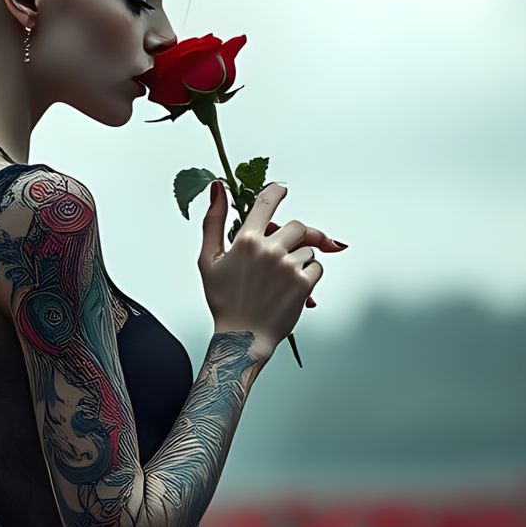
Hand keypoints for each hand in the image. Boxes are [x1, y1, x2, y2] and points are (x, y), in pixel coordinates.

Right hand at [199, 182, 345, 350]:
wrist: (242, 338)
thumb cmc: (224, 301)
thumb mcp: (209, 260)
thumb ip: (213, 221)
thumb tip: (218, 187)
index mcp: (246, 241)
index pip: (267, 202)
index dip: (277, 191)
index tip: (282, 190)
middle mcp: (269, 250)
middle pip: (297, 226)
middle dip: (295, 236)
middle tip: (288, 249)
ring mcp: (288, 267)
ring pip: (308, 250)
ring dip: (299, 260)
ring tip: (281, 281)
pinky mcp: (303, 284)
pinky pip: (316, 268)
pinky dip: (309, 276)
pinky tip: (291, 289)